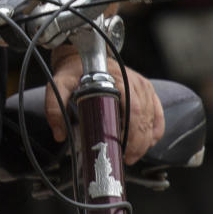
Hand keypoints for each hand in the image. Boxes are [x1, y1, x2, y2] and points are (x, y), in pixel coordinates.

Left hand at [46, 46, 164, 164]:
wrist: (83, 55)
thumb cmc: (73, 71)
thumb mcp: (59, 85)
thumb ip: (54, 107)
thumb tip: (60, 135)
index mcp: (116, 80)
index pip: (133, 110)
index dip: (132, 134)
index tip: (123, 150)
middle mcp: (133, 82)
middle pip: (144, 118)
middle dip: (138, 143)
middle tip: (127, 159)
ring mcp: (142, 85)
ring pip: (152, 118)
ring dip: (146, 140)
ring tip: (132, 155)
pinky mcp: (147, 90)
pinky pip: (158, 114)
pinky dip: (155, 130)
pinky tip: (147, 143)